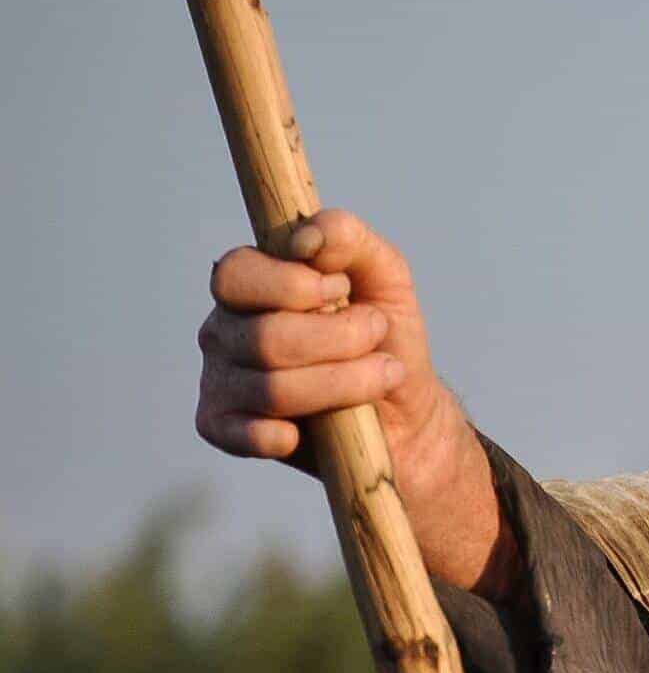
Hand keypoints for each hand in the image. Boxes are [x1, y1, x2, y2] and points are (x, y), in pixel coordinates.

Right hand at [196, 208, 450, 474]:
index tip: (343, 288)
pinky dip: (286, 434)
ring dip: (345, 384)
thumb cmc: (386, 336)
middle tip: (376, 336)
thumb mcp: (385, 274)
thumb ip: (348, 238)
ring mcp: (220, 378)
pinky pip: (245, 434)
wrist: (405, 409)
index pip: (238, 274)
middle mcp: (226, 327)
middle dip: (340, 340)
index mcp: (251, 282)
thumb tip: (305, 238)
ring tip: (380, 376)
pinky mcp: (223, 427)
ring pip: (272, 388)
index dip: (297, 286)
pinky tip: (312, 428)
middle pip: (265, 338)